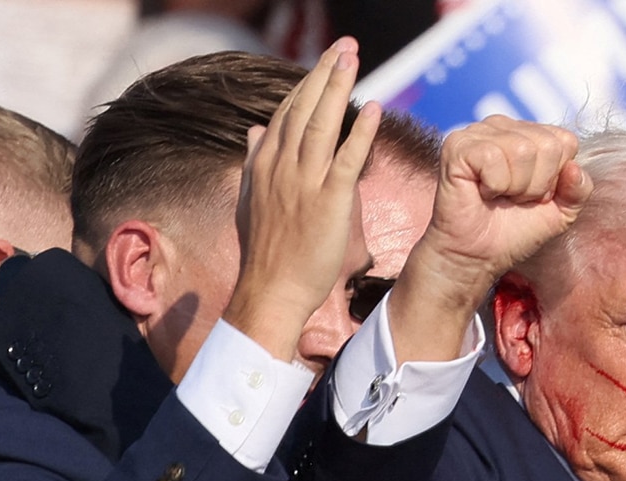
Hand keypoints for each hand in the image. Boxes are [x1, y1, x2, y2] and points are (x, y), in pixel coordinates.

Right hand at [224, 36, 381, 361]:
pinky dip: (361, 131)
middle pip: (305, 108)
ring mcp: (305, 182)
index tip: (324, 62)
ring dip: (339, 88)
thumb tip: (254, 131)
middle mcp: (282, 165)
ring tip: (353, 58)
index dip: (307, 85)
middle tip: (344, 45)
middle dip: (324, 73)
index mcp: (265, 163)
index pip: (287, 113)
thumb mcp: (251, 200)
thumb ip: (255, 162)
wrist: (271, 290)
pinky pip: (348, 158)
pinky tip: (374, 107)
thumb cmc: (267, 253)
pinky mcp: (330, 201)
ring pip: (323, 124)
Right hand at [387, 117, 591, 365]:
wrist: (469, 265)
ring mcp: (472, 136)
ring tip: (496, 202)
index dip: (556, 179)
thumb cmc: (506, 241)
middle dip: (540, 185)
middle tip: (511, 206)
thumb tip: (576, 169)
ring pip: (527, 148)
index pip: (564, 141)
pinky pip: (497, 156)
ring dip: (520, 188)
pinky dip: (499, 184)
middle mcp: (495, 128)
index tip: (531, 202)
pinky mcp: (454, 150)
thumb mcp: (554, 217)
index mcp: (519, 137)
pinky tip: (482, 195)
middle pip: (550, 142)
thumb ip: (574, 190)